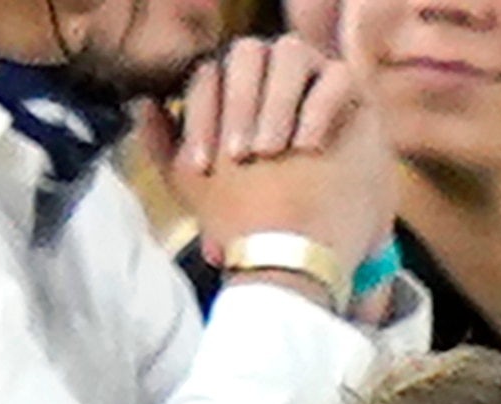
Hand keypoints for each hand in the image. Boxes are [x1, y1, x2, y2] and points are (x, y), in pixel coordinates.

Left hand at [169, 38, 396, 272]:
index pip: (210, 75)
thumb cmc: (255, 220)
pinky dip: (319, 107)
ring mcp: (315, 80)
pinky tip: (308, 147)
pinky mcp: (356, 96)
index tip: (207, 167)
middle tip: (244, 154)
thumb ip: (165, 148)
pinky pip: (338, 79)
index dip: (203, 115)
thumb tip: (144, 104)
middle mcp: (272, 76)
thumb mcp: (197, 190)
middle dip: (241, 103)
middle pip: (247, 55)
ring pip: (290, 56)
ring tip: (274, 151)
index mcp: (234, 88)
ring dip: (277, 101)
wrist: (310, 251)